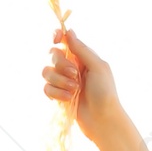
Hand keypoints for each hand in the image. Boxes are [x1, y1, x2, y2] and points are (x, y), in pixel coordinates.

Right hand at [43, 26, 123, 150]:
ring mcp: (63, 81)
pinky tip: (68, 99)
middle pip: (53, 55)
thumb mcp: (97, 67)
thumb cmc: (105, 92)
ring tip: (74, 90)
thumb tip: (70, 31)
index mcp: (82, 57)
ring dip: (59, 81)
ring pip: (46, 72)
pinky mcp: (58, 95)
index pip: (65, 40)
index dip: (57, 36)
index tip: (56, 40)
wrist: (102, 119)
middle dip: (62, 65)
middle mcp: (71, 66)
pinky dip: (56, 93)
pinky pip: (46, 88)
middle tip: (75, 75)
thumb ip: (82, 50)